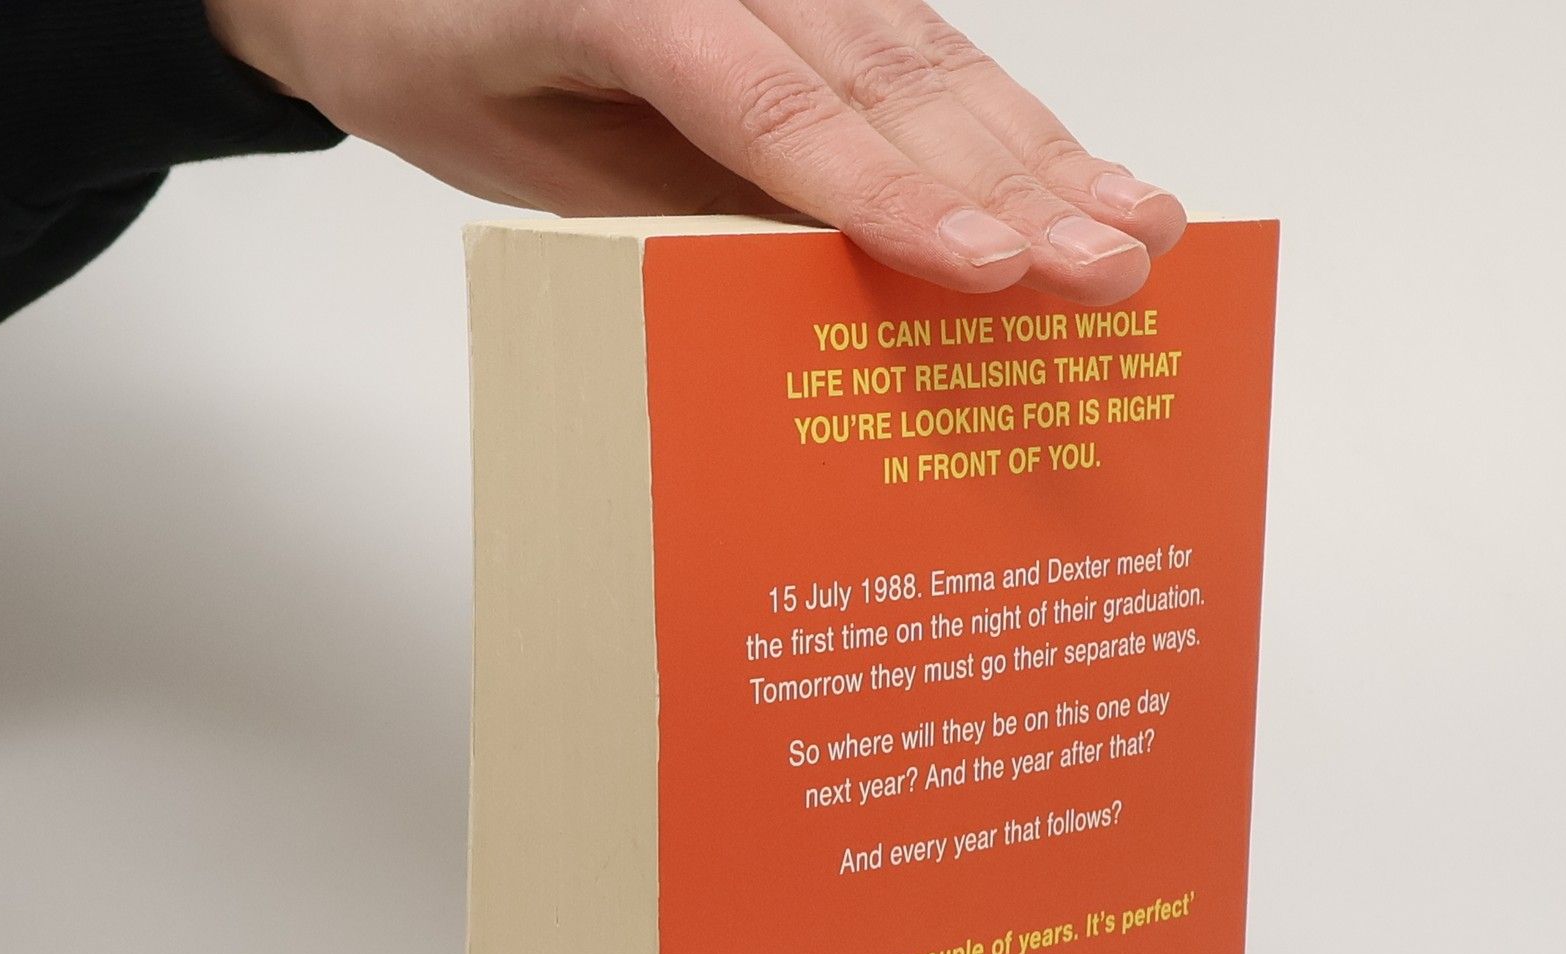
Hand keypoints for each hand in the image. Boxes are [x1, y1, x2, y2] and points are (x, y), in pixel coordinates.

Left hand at [204, 0, 1185, 303]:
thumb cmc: (427, 51)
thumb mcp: (515, 153)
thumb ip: (662, 207)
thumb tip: (815, 291)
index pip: (778, 108)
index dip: (894, 195)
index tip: (989, 270)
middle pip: (886, 82)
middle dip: (1012, 187)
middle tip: (1109, 270)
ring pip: (927, 61)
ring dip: (1042, 155)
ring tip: (1139, 229)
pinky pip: (916, 54)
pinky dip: (1005, 125)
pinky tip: (1084, 174)